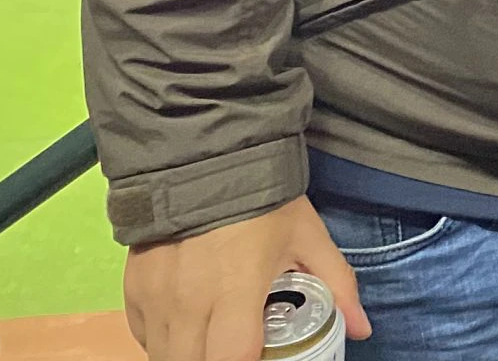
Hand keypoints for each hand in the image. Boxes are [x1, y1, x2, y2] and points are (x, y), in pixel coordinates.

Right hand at [123, 195, 369, 360]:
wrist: (205, 156)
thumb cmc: (264, 200)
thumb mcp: (307, 236)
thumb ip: (337, 284)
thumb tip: (363, 329)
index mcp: (235, 290)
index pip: (233, 358)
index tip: (263, 351)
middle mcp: (189, 302)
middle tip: (239, 345)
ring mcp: (156, 298)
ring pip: (165, 357)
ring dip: (190, 355)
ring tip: (215, 339)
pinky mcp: (133, 290)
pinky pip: (145, 338)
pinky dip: (164, 342)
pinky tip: (188, 327)